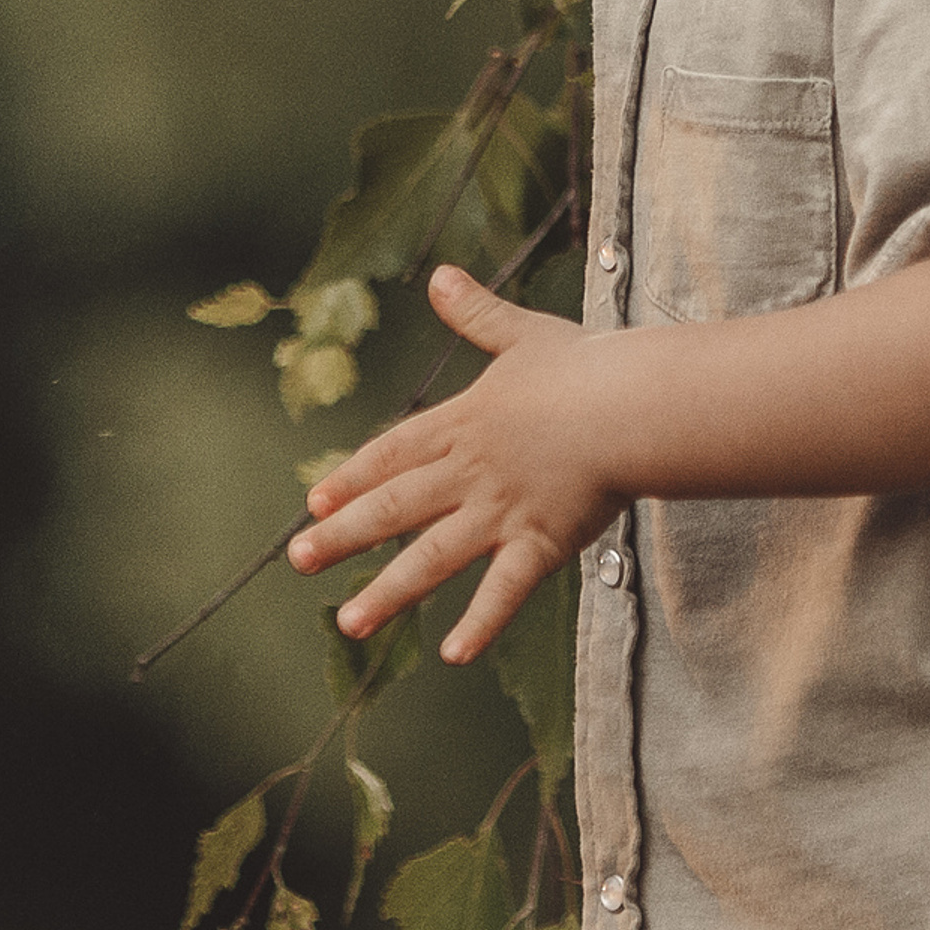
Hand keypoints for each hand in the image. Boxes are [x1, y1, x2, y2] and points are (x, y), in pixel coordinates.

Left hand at [286, 264, 621, 664]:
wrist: (630, 404)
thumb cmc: (585, 367)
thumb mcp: (521, 333)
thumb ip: (476, 312)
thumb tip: (440, 276)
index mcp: (463, 424)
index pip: (392, 454)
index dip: (351, 478)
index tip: (314, 502)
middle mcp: (471, 471)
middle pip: (395, 507)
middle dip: (344, 537)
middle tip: (299, 561)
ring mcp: (502, 511)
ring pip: (433, 557)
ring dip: (390, 592)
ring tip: (350, 621)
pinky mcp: (541, 542)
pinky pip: (505, 591)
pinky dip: (479, 623)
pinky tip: (453, 654)